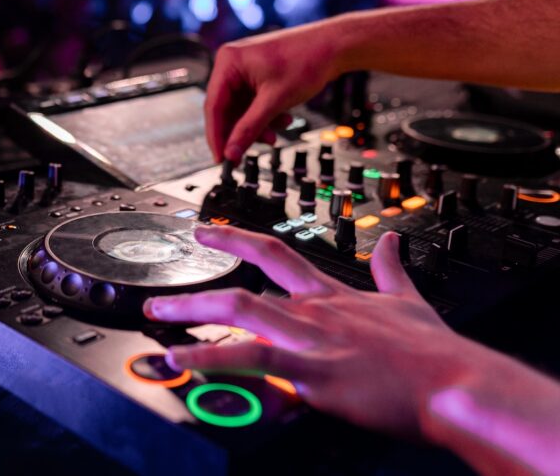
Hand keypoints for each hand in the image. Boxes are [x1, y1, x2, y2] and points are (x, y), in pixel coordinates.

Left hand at [143, 226, 500, 438]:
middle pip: (243, 285)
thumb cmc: (436, 353)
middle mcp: (314, 310)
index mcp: (332, 295)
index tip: (207, 231)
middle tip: (159, 293)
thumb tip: (392, 241)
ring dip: (190, 313)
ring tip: (156, 316)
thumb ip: (389, 270)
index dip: (237, 238)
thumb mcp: (409, 301)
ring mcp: (310, 337)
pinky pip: (251, 359)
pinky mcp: (312, 370)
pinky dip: (211, 358)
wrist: (457, 385)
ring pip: (239, 311)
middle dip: (196, 289)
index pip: (275, 254)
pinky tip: (181, 360)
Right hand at [205, 25, 339, 162]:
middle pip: (226, 110)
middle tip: (247, 152)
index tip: (221, 159)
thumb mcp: (275, 101)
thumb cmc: (307, 60)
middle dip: (242, 131)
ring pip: (241, 110)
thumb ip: (249, 129)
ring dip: (257, 125)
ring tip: (276, 132)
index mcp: (228, 62)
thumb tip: (230, 152)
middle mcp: (232, 64)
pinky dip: (265, 115)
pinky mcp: (257, 76)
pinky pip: (252, 103)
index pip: (213, 106)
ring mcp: (244, 69)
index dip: (216, 135)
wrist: (335, 46)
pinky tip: (282, 118)